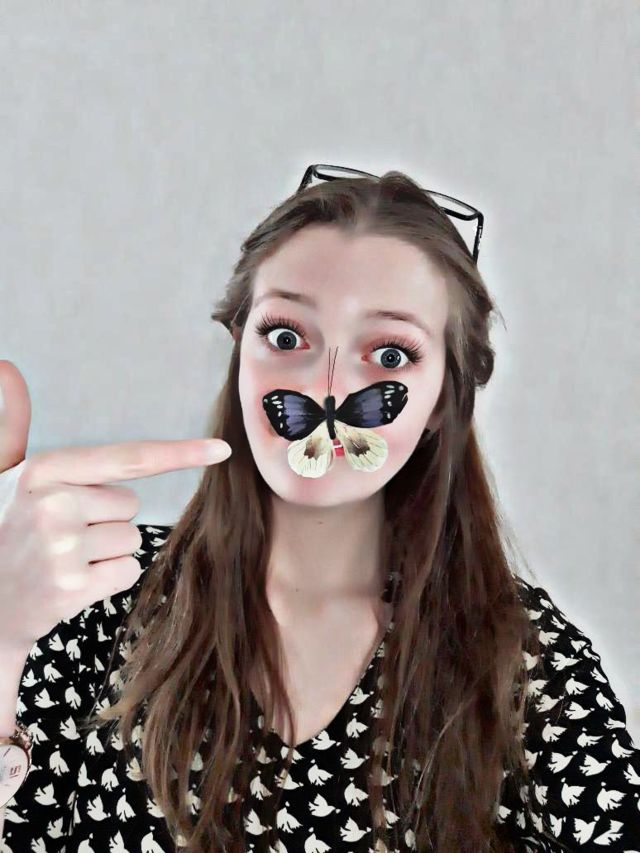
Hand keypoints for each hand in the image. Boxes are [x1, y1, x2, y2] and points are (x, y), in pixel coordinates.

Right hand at [0, 359, 231, 653]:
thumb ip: (12, 424)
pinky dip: (108, 579)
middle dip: (105, 519)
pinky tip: (72, 581)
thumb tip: (10, 368)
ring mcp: (62, 548)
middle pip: (130, 505)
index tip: (223, 450)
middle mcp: (53, 504)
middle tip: (61, 534)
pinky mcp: (72, 587)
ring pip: (131, 539)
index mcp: (43, 471)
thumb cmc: (4, 532)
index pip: (128, 458)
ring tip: (62, 558)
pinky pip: (127, 571)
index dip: (180, 453)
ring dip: (106, 551)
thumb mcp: (7, 476)